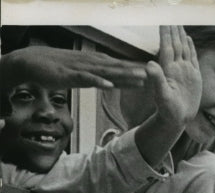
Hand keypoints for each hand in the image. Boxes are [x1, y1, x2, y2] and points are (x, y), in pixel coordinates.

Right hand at [2, 46, 146, 88]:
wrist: (33, 62)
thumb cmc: (60, 69)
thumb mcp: (85, 75)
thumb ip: (102, 79)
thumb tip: (118, 83)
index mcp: (98, 63)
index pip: (123, 66)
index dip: (140, 70)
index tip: (157, 73)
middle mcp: (94, 63)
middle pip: (120, 67)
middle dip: (139, 71)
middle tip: (158, 74)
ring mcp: (83, 68)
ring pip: (108, 71)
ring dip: (125, 74)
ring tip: (141, 77)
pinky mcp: (71, 75)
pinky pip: (87, 78)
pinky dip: (99, 81)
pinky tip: (110, 85)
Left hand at [148, 26, 201, 126]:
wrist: (177, 119)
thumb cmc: (168, 110)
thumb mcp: (162, 95)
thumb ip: (156, 79)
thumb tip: (150, 64)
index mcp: (169, 69)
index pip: (167, 47)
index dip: (166, 34)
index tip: (165, 20)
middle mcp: (176, 67)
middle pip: (175, 44)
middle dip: (173, 30)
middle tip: (172, 15)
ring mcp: (185, 71)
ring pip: (183, 48)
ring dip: (181, 36)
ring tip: (179, 23)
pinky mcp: (193, 76)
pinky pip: (192, 58)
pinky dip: (191, 47)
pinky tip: (189, 39)